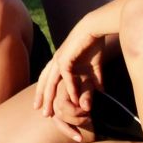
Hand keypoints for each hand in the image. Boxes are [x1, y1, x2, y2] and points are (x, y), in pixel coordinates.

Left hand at [35, 23, 107, 140]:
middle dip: (42, 99)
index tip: (42, 106)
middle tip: (42, 114)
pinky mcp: (66, 57)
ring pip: (50, 82)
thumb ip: (94, 80)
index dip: (44, 92)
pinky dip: (70, 89)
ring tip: (50, 111)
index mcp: (59, 62)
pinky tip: (73, 100)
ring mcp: (59, 59)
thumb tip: (101, 93)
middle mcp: (56, 61)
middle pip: (44, 83)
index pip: (47, 79)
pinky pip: (66, 76)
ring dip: (50, 98)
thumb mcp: (93, 67)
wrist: (95, 28)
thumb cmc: (93, 44)